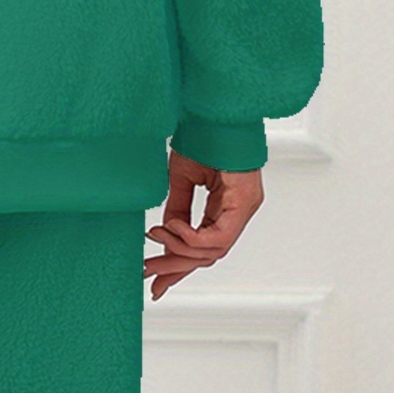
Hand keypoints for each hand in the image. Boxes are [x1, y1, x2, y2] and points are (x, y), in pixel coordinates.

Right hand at [143, 149, 263, 299]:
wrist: (214, 112)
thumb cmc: (203, 137)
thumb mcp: (182, 180)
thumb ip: (177, 209)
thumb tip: (166, 236)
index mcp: (225, 207)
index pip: (204, 247)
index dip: (179, 265)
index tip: (156, 280)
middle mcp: (237, 212)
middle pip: (208, 255)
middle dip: (176, 266)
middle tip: (150, 274)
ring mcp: (243, 209)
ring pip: (213, 251)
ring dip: (180, 250)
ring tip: (155, 236)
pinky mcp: (243, 202)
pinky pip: (219, 236)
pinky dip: (193, 238)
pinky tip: (174, 228)